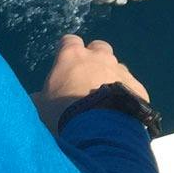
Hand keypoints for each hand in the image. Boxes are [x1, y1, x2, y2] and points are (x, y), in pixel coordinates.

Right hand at [34, 35, 149, 131]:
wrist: (98, 131)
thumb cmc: (63, 115)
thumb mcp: (41, 107)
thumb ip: (40, 97)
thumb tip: (36, 98)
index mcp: (72, 56)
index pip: (69, 41)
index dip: (67, 51)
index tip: (65, 65)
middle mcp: (99, 57)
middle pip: (98, 48)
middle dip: (94, 59)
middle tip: (87, 80)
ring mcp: (120, 70)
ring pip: (117, 67)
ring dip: (111, 77)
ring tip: (105, 100)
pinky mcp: (137, 86)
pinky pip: (131, 86)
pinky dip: (126, 94)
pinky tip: (120, 111)